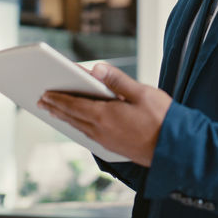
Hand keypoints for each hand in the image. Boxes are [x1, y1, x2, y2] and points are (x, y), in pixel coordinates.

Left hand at [37, 63, 171, 166]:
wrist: (176, 149)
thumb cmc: (163, 119)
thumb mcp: (142, 93)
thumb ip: (118, 81)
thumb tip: (97, 68)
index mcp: (106, 115)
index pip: (74, 104)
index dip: (59, 98)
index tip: (45, 93)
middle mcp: (101, 130)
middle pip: (72, 117)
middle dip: (56, 108)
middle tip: (42, 101)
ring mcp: (107, 141)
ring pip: (79, 128)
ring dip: (65, 118)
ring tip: (54, 112)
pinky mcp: (114, 148)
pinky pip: (88, 136)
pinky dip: (78, 128)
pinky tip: (78, 126)